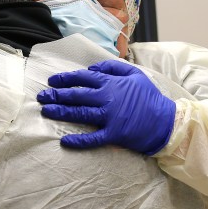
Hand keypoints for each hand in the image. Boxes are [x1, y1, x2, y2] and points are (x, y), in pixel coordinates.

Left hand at [37, 59, 175, 155]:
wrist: (166, 121)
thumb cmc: (149, 97)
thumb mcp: (134, 74)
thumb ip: (112, 67)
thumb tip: (91, 67)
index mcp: (112, 84)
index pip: (84, 78)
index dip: (66, 79)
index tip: (52, 81)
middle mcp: (108, 99)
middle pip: (76, 95)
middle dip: (56, 95)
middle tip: (41, 97)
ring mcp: (110, 118)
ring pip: (80, 114)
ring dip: (61, 112)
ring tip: (45, 111)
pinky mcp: (114, 135)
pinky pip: (93, 139)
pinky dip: (79, 141)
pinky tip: (65, 141)